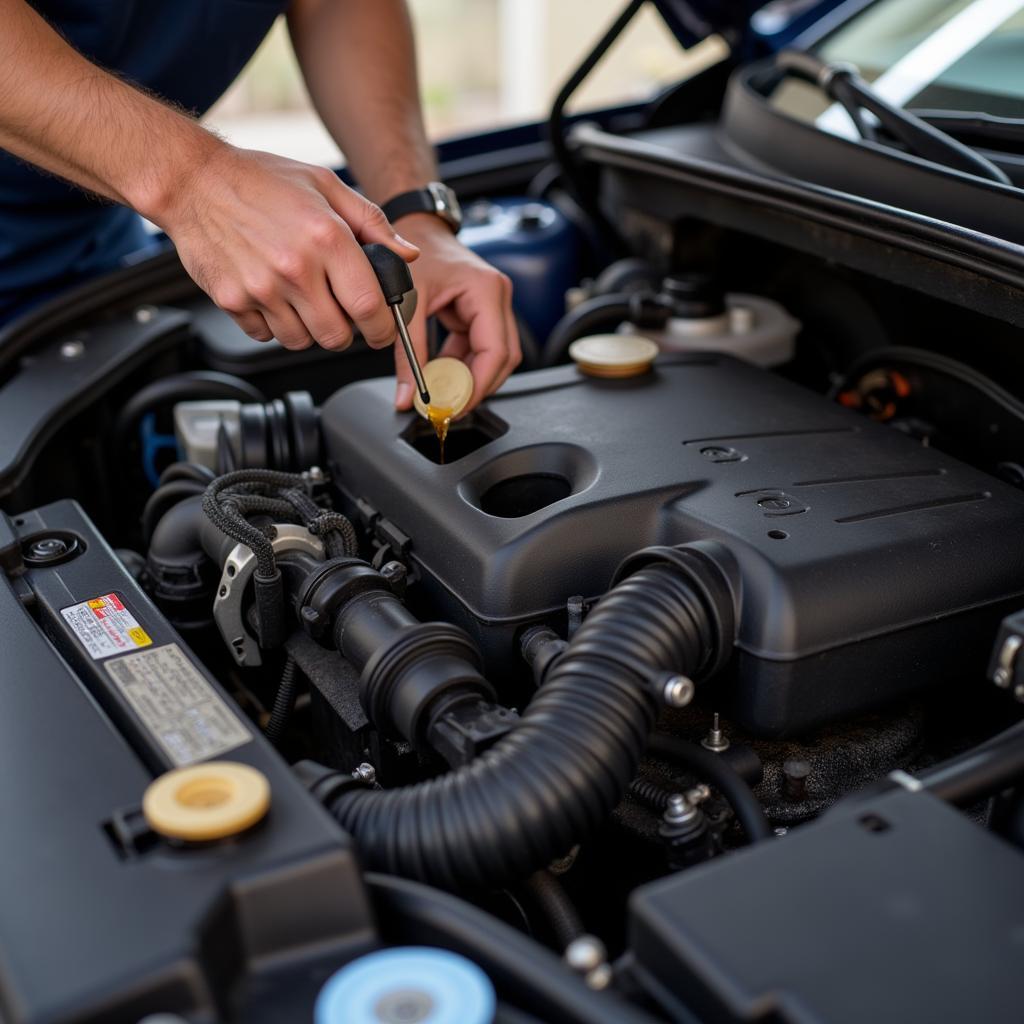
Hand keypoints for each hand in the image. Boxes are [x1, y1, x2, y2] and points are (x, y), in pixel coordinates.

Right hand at [155, 145, 418, 350]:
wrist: (192, 180)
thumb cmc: (259, 179)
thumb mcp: (325, 185)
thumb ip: (372, 223)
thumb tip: (408, 255)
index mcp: (326, 238)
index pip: (369, 307)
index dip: (382, 328)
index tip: (381, 329)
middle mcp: (295, 268)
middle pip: (336, 336)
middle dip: (346, 333)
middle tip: (341, 314)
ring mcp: (261, 288)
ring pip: (301, 341)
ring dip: (309, 330)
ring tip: (303, 299)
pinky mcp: (233, 301)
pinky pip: (265, 335)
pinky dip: (273, 325)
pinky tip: (272, 296)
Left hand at [392, 214, 521, 412]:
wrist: (415, 228)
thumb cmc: (414, 252)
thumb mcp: (406, 303)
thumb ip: (406, 353)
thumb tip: (407, 396)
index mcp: (486, 291)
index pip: (496, 351)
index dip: (478, 385)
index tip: (456, 404)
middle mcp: (498, 297)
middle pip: (504, 358)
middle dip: (479, 386)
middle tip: (451, 406)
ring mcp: (493, 306)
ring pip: (495, 357)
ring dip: (470, 377)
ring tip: (443, 392)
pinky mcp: (482, 312)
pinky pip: (480, 348)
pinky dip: (462, 365)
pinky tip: (441, 373)